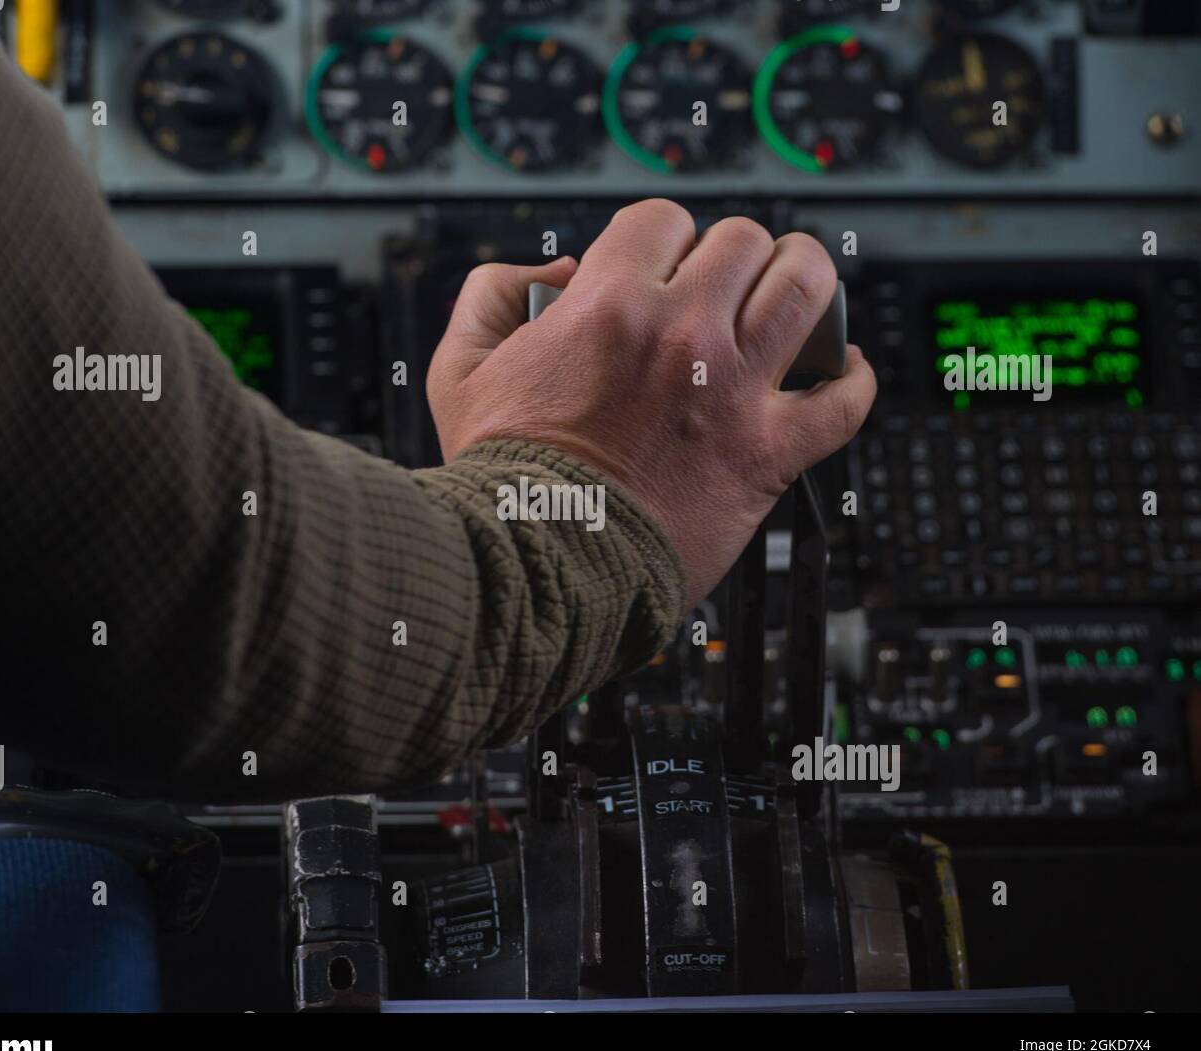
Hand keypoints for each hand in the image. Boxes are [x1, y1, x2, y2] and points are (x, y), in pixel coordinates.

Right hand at [426, 198, 876, 606]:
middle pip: (743, 242)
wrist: (541, 569)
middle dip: (731, 255)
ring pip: (806, 288)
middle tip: (723, 286)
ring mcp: (734, 392)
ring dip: (803, 282)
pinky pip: (843, 402)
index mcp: (608, 306)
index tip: (661, 268)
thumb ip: (492, 296)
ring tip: (793, 297)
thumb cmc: (502, 482)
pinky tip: (841, 372)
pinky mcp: (768, 454)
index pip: (662, 220)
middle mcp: (681, 335)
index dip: (662, 238)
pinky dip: (852, 379)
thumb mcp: (458, 372)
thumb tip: (555, 272)